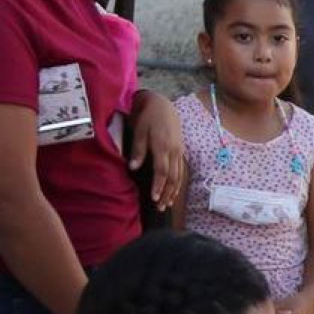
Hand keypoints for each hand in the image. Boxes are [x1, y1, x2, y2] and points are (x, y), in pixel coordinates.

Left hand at [128, 91, 184, 209]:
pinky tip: (173, 191)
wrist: (163, 105)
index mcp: (163, 146)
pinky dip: (177, 183)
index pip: (162, 171)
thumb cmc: (148, 117)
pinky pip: (181, 170)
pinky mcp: (180, 151)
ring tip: (166, 204)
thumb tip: (132, 167)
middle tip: (160, 207)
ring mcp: (179, 151)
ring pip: (179, 176)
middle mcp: (174, 151)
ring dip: (173, 191)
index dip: (159, 185)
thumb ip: (138, 150)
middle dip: (167, 193)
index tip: (154, 197)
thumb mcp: (139, 131)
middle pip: (173, 177)